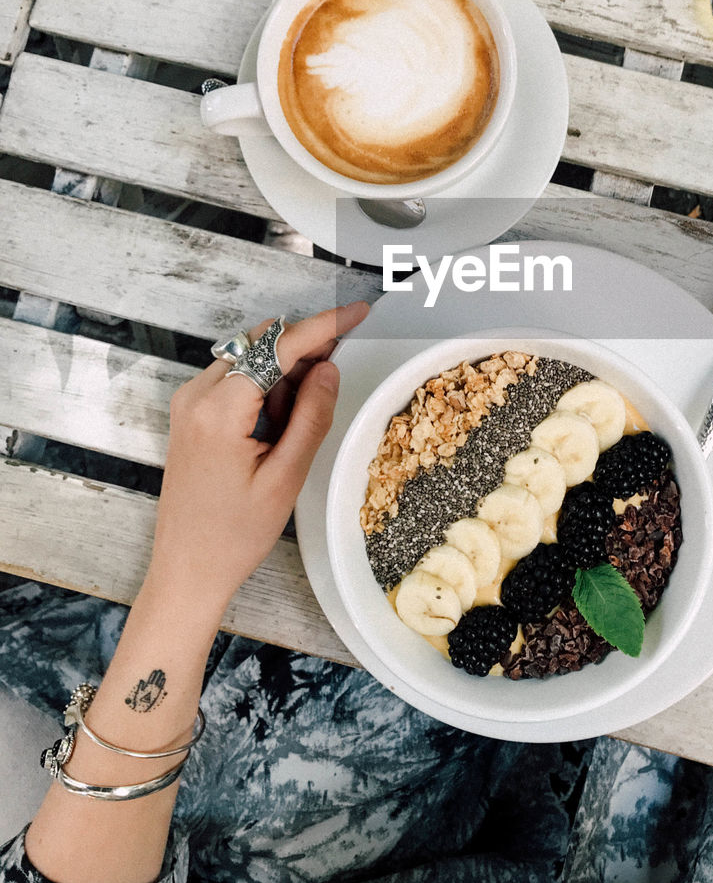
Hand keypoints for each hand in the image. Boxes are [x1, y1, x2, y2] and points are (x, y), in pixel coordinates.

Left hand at [148, 301, 368, 611]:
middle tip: (341, 366)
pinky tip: (282, 419)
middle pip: (262, 343)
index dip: (323, 326)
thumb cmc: (232, 535)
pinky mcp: (191, 412)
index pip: (278, 347)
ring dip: (286, 369)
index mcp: (218, 411)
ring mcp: (189, 402)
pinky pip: (236, 377)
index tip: (355, 313)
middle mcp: (196, 396)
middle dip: (306, 347)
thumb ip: (311, 416)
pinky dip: (267, 384)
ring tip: (301, 419)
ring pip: (250, 357)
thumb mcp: (286, 477)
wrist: (187, 569)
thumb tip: (328, 369)